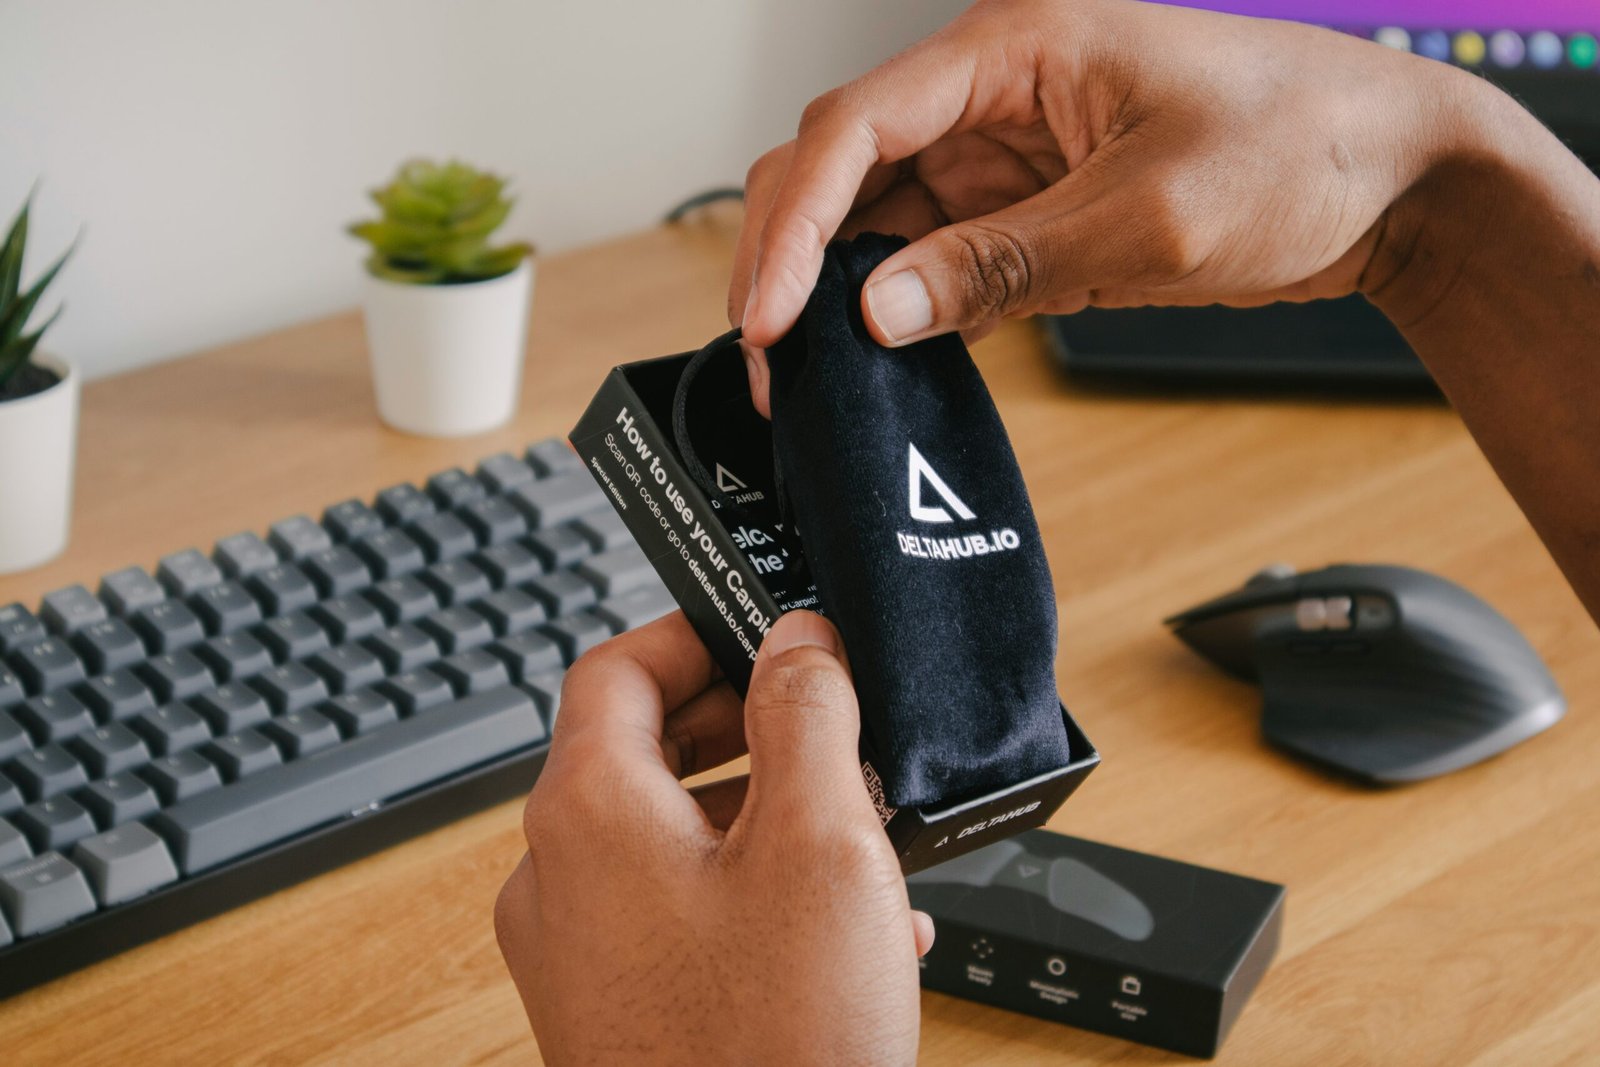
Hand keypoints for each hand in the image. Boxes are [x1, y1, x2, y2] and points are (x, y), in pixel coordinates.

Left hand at [496, 610, 933, 1065]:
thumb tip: (796, 640)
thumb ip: (806, 715)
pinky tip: (839, 923)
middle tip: (825, 728)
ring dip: (759, 811)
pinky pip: (671, 910)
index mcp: (587, 814)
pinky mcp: (609, 1008)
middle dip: (744, 728)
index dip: (694, 633)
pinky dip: (745, 886)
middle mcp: (557, 878)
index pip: (616, 669)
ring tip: (852, 831)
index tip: (763, 632)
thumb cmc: (773, 1049)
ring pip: (665, 833)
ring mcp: (574, 951)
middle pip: (638, 749)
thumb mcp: (819, 845)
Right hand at [730, 0, 1486, 414]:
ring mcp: (1011, 150)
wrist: (1396, 178)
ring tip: (814, 372)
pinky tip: (889, 356)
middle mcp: (995, 89)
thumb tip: (876, 309)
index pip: (856, 127)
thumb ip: (1003, 265)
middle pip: (842, 163)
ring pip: (878, 212)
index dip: (791, 224)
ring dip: (838, 288)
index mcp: (1014, 45)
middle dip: (791, 254)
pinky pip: (936, 251)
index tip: (768, 315)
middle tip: (772, 356)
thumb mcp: (1147, 218)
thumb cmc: (1303, 147)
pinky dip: (905, 302)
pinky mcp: (1032, 205)